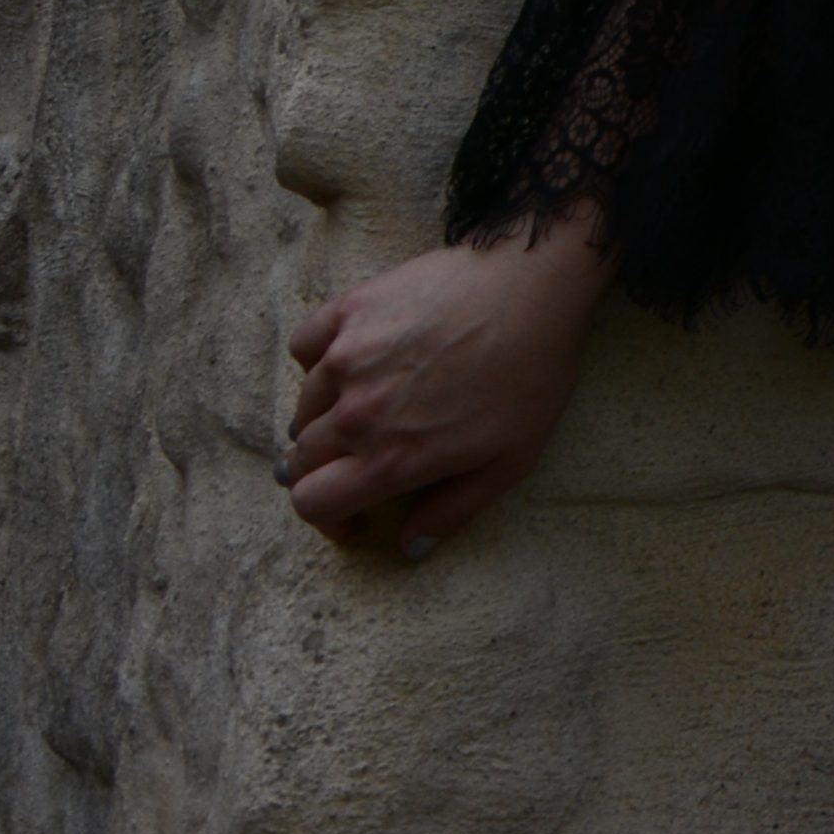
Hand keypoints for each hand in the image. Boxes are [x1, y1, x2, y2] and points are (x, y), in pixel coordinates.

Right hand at [284, 221, 609, 558]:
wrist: (533, 287)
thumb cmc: (531, 375)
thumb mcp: (510, 461)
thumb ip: (451, 511)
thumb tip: (408, 546)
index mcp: (390, 459)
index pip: (312, 504)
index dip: (326, 516)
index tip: (349, 510)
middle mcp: (356, 414)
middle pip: (300, 460)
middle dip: (323, 471)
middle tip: (357, 461)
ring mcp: (346, 360)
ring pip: (303, 406)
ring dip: (322, 418)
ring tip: (362, 410)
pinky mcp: (349, 311)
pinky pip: (305, 346)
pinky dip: (317, 359)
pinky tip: (351, 361)